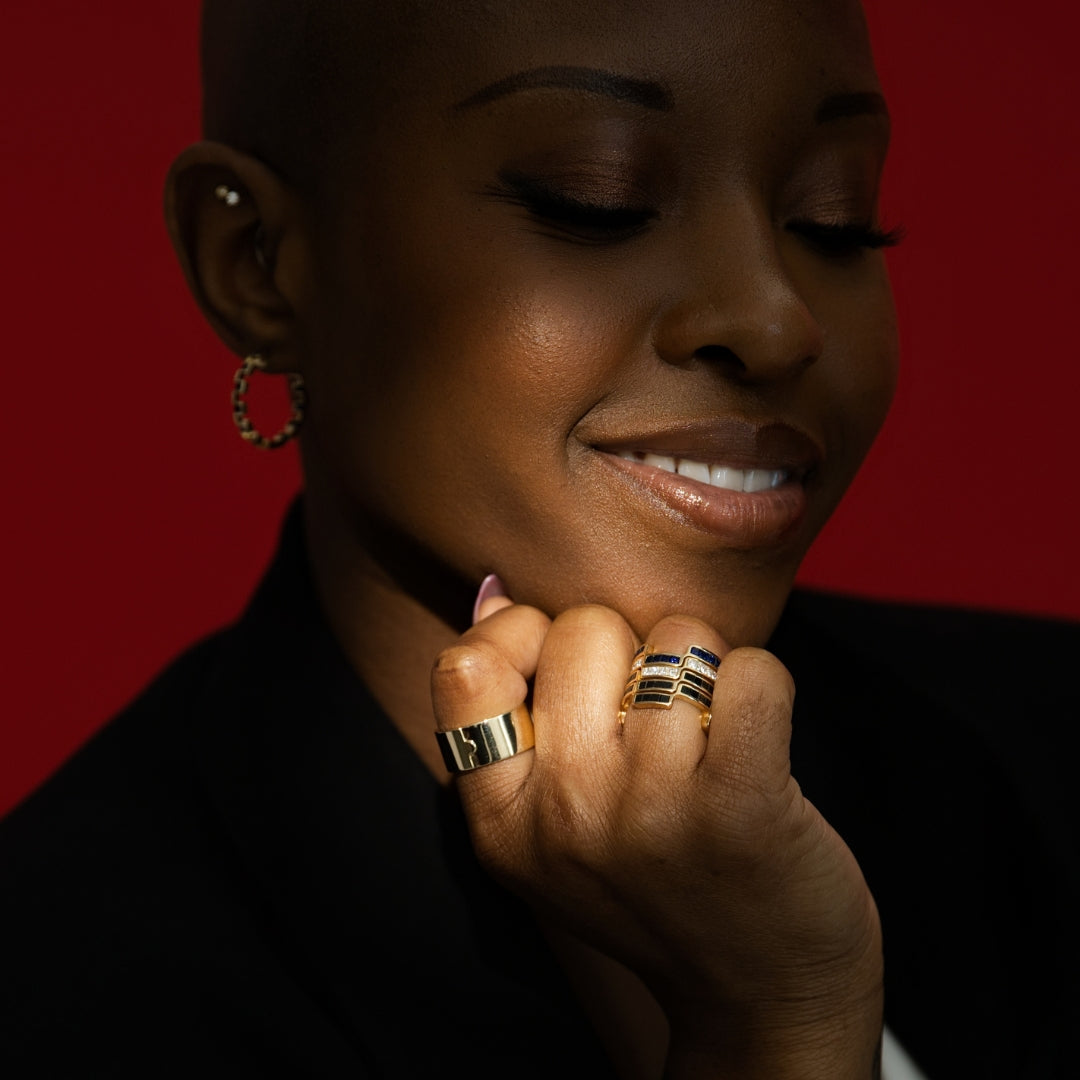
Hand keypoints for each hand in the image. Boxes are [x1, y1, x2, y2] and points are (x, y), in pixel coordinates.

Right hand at [432, 599, 882, 1078]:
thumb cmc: (661, 892)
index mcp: (504, 824)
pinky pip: (751, 670)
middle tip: (655, 714)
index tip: (572, 667)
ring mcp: (650, 813)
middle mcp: (564, 817)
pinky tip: (757, 736)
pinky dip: (763, 684)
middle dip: (629, 647)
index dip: (518, 634)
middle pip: (580, 629)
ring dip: (706, 669)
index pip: (465, 667)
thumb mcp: (556, 831)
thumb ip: (517, 717)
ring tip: (710, 735)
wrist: (763, 998)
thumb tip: (493, 591)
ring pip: (674, 639)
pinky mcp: (739, 808)